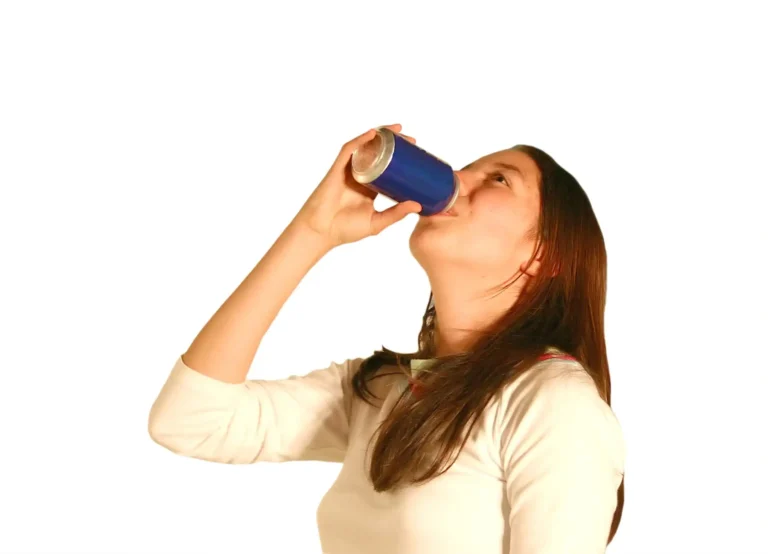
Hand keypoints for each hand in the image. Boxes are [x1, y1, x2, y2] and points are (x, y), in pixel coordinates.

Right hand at [293, 124, 421, 247]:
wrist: (322, 231)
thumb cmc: (345, 230)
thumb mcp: (377, 222)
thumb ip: (396, 214)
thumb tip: (418, 205)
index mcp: (369, 188)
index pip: (388, 168)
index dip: (401, 159)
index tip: (416, 155)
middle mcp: (359, 176)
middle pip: (378, 154)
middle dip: (395, 144)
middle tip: (412, 140)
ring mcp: (348, 171)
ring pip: (365, 148)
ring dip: (380, 136)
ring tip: (397, 130)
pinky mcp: (337, 169)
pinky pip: (349, 150)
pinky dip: (360, 140)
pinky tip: (373, 133)